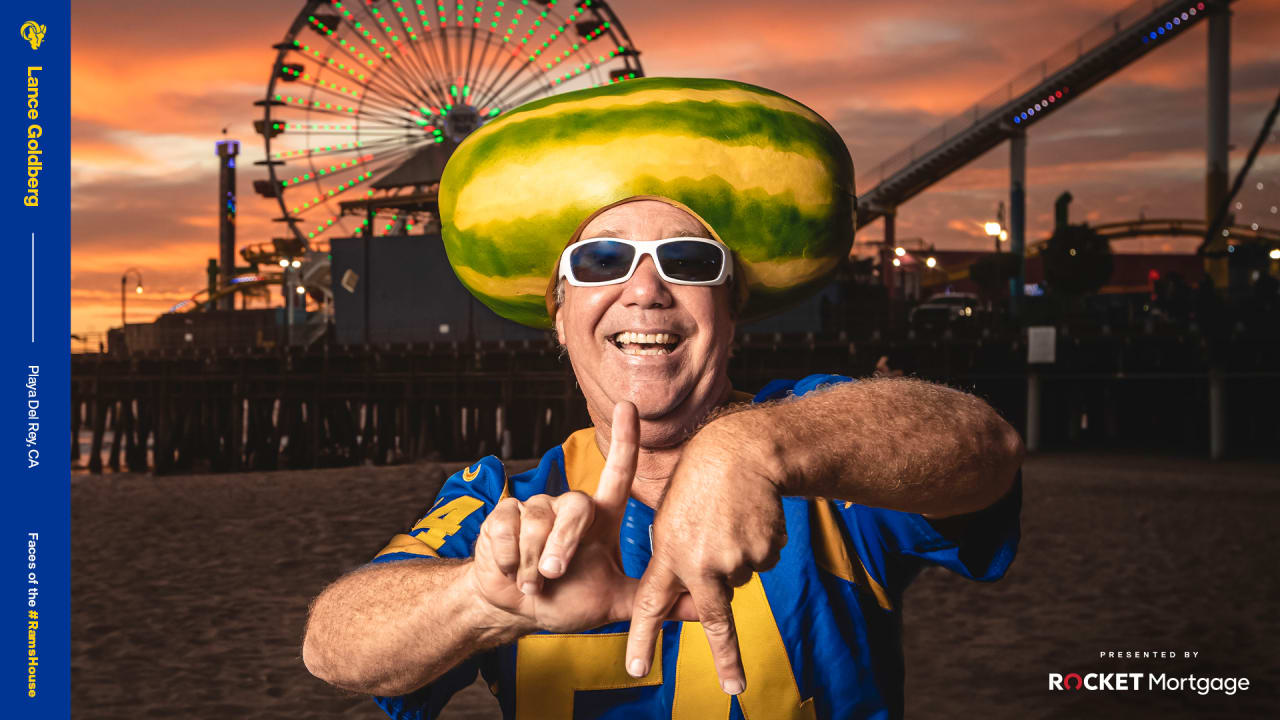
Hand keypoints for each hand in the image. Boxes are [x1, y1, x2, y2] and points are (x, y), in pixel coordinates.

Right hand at [468, 402, 693, 633]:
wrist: (517, 611)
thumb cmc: (568, 600)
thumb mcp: (614, 602)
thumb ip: (652, 600)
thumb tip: (706, 608)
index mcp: (600, 519)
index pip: (617, 472)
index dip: (625, 439)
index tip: (630, 407)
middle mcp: (570, 506)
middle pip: (576, 506)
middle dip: (563, 544)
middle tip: (553, 575)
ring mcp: (535, 508)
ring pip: (537, 520)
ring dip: (533, 561)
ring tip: (533, 583)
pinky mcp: (503, 516)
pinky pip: (507, 527)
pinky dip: (509, 558)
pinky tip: (510, 569)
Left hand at [624, 420, 788, 693]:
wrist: (743, 451)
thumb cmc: (700, 478)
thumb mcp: (671, 515)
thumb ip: (675, 555)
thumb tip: (693, 589)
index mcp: (668, 553)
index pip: (651, 604)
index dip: (643, 638)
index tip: (636, 670)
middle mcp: (701, 563)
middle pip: (715, 618)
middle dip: (726, 656)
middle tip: (734, 686)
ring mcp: (735, 559)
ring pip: (740, 578)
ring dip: (738, 559)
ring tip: (732, 520)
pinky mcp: (762, 552)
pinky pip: (762, 561)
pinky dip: (758, 546)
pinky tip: (751, 518)